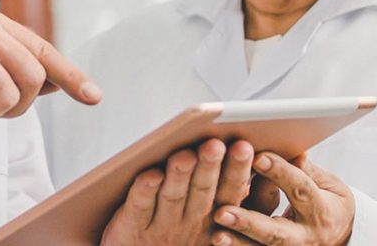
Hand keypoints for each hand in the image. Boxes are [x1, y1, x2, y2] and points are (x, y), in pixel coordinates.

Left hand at [101, 138, 265, 245]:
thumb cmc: (172, 231)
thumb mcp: (204, 217)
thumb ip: (220, 188)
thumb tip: (238, 146)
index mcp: (213, 218)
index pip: (230, 192)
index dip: (237, 170)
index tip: (243, 146)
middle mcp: (190, 224)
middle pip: (202, 192)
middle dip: (209, 167)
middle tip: (215, 145)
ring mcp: (162, 228)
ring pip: (172, 197)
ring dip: (179, 176)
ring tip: (185, 155)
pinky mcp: (132, 229)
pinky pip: (139, 208)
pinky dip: (145, 191)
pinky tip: (150, 175)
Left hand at [212, 153, 353, 245]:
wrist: (339, 236)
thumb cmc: (328, 200)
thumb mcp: (326, 183)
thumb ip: (304, 168)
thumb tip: (292, 146)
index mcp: (321, 211)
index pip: (300, 190)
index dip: (280, 173)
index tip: (257, 156)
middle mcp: (305, 237)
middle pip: (275, 232)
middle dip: (248, 222)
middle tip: (222, 212)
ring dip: (236, 241)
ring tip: (215, 232)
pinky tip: (215, 239)